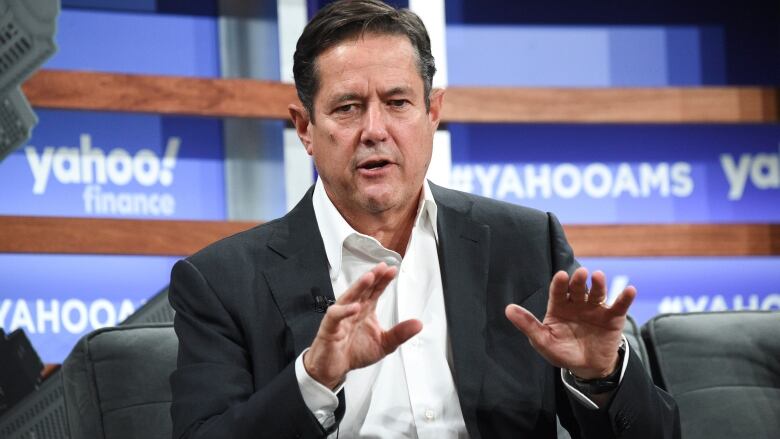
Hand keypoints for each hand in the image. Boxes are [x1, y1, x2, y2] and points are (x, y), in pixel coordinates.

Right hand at [304, 263, 422, 388]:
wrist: (333, 368)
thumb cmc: (354, 352)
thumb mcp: (383, 344)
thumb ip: (399, 333)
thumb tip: (418, 324)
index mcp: (365, 310)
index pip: (375, 291)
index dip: (383, 280)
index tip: (393, 270)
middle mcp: (352, 310)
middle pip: (363, 290)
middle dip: (373, 277)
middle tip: (382, 267)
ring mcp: (340, 318)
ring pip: (348, 298)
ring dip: (358, 287)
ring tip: (369, 277)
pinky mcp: (329, 328)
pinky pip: (335, 316)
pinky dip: (344, 311)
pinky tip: (355, 307)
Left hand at [505, 267, 634, 378]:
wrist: (587, 368)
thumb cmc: (561, 351)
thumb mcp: (543, 340)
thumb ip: (528, 324)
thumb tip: (508, 309)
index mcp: (559, 306)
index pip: (558, 292)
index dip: (560, 284)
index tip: (561, 276)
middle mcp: (577, 303)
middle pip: (578, 289)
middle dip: (578, 281)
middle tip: (580, 273)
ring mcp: (595, 308)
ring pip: (597, 293)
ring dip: (599, 284)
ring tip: (598, 276)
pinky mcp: (612, 317)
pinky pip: (619, 305)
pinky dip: (625, 298)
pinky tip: (630, 290)